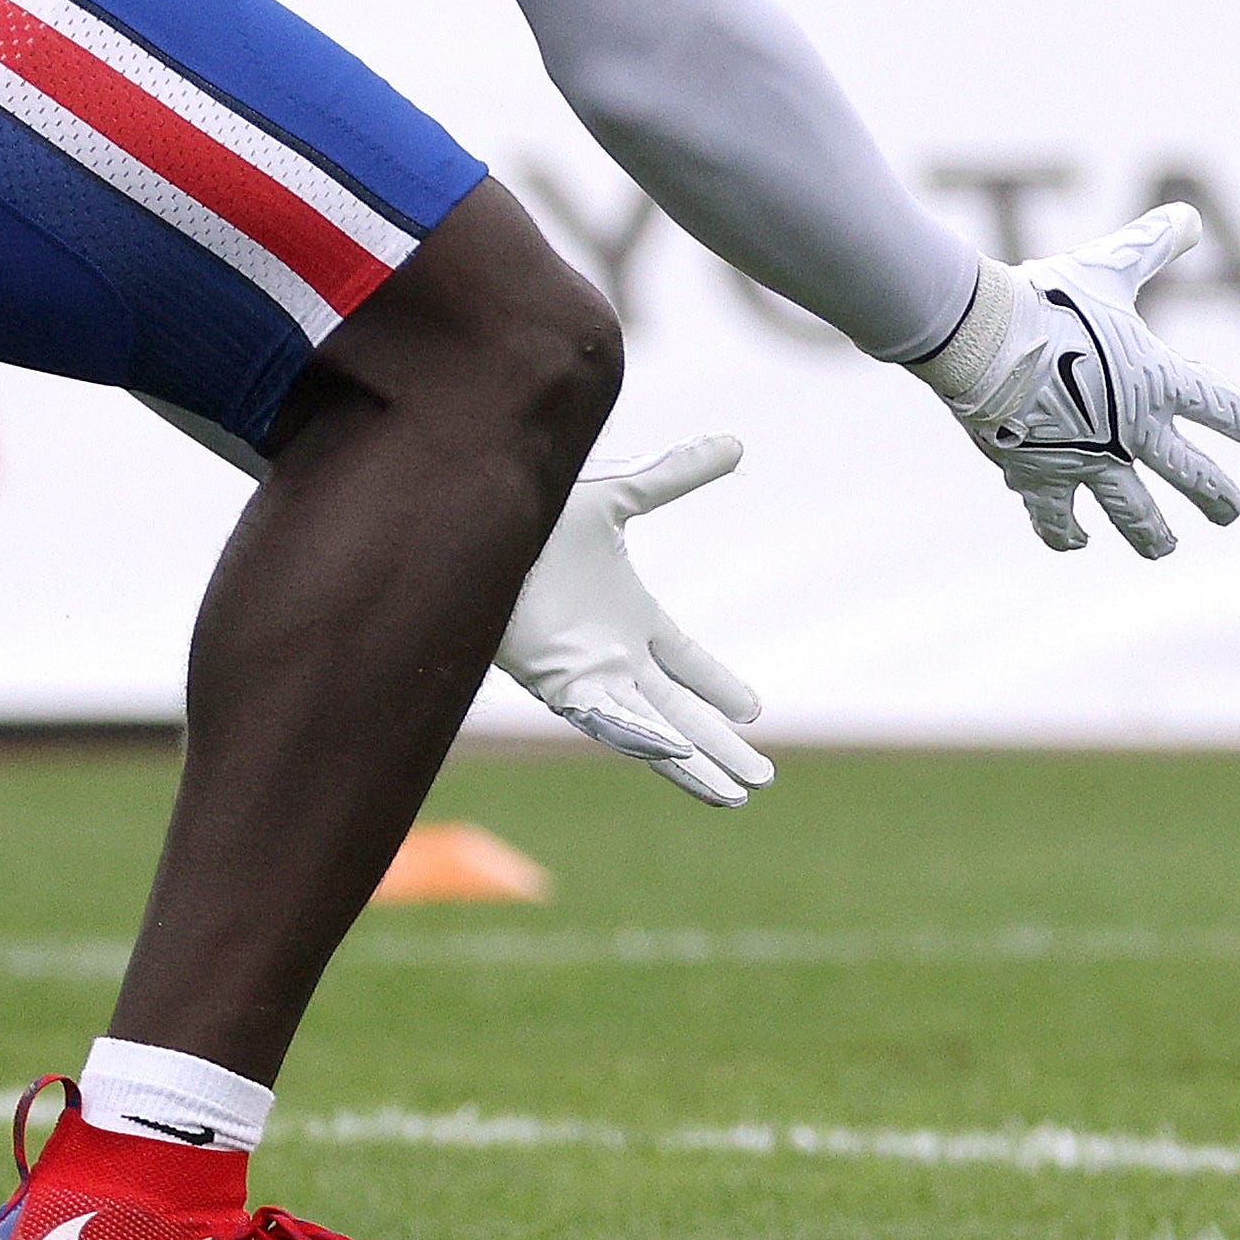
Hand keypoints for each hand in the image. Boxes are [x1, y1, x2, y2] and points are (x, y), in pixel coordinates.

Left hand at [495, 434, 772, 802]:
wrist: (479, 529)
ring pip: (654, 732)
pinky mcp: (562, 683)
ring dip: (693, 765)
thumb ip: (674, 475)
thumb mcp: (620, 494)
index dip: (719, 687)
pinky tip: (676, 755)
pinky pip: (609, 720)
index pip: (686, 662)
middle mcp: (613, 655)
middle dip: (720, 746)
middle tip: (761, 779)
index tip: (754, 713)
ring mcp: (590, 674)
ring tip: (736, 795)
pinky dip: (642, 740)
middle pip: (681, 712)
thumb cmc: (534, 515)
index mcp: (630, 616)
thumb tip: (733, 443)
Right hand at [906, 202, 1239, 557]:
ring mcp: (1089, 460)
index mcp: (1158, 379)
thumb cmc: (1049, 299)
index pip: (1222, 408)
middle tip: (1231, 512)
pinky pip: (1057, 520)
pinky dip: (1068, 534)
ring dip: (1152, 534)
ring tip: (1165, 548)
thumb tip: (1192, 216)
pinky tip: (1079, 542)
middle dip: (1217, 497)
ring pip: (1134, 513)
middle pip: (1191, 476)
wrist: (984, 339)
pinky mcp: (1041, 478)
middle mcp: (1133, 429)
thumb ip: (1151, 245)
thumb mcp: (1107, 266)